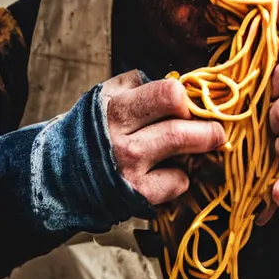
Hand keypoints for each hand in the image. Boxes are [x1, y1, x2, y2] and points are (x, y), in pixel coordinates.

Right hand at [102, 70, 224, 207]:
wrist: (61, 175)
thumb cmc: (96, 131)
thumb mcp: (109, 99)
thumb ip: (143, 89)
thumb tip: (187, 86)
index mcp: (115, 106)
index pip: (168, 92)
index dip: (186, 97)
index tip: (190, 104)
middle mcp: (120, 134)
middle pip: (179, 121)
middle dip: (207, 123)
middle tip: (217, 127)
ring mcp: (129, 164)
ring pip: (181, 143)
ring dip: (203, 142)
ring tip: (210, 141)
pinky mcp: (137, 193)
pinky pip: (177, 180)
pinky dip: (180, 177)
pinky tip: (167, 173)